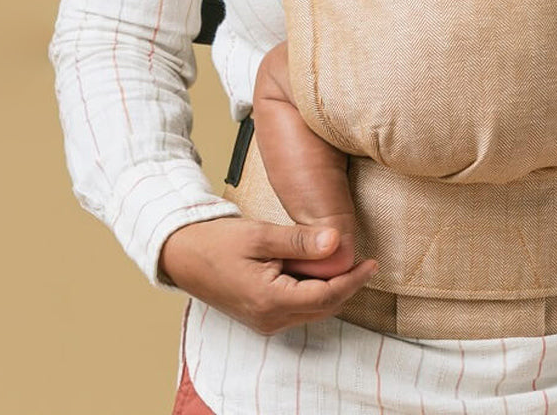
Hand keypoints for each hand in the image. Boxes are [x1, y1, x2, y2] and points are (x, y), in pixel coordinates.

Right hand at [158, 217, 378, 335]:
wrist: (183, 255)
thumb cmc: (218, 242)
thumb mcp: (260, 235)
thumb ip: (299, 240)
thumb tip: (336, 242)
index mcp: (270, 300)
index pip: (326, 296)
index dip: (353, 280)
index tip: (372, 263)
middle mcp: (270, 318)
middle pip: (323, 307)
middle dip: (346, 286)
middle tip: (363, 261)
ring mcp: (265, 321)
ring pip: (312, 310)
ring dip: (331, 289)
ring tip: (344, 262)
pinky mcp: (261, 316)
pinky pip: (298, 308)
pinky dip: (314, 291)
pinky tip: (318, 270)